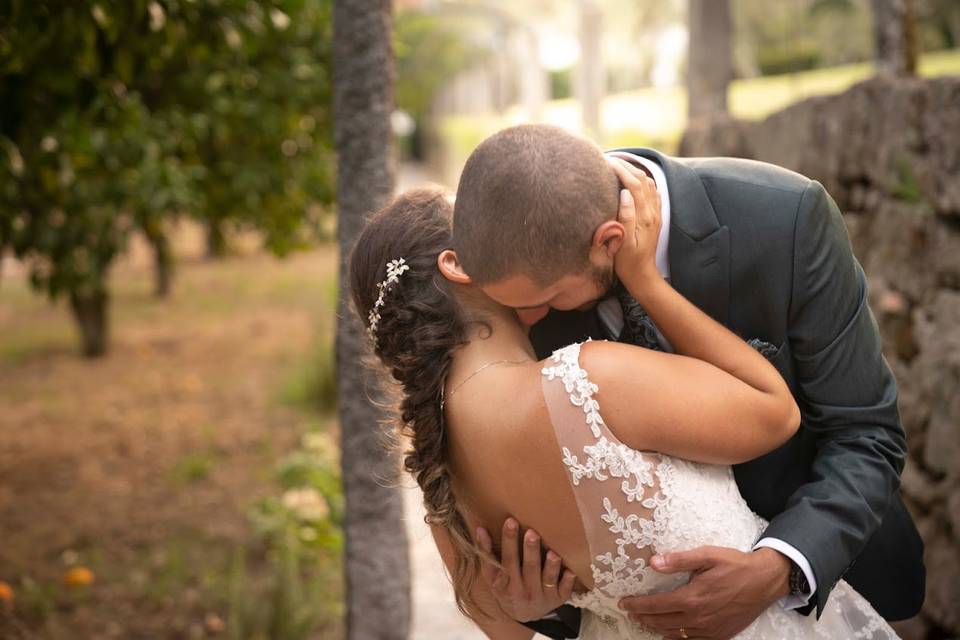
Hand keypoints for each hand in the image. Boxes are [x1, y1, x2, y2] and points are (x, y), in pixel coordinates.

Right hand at [477, 519, 576, 622]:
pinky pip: (565, 591)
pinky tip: (570, 572)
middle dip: (530, 551)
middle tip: (532, 533)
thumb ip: (486, 553)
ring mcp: (543, 597)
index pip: (507, 560)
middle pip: (529, 569)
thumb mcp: (492, 576)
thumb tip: (479, 529)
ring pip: (547, 580)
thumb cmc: (506, 588)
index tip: (510, 521)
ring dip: (551, 567)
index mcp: (507, 585)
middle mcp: (525, 592)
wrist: (523, 615)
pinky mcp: (558, 599)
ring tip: (553, 553)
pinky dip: (567, 581)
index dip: (509, 542)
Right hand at [606, 156, 661, 288]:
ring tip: (618, 165)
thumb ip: (626, 216)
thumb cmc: (628, 262)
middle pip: (642, 179)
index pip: (633, 184)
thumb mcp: (623, 242)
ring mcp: (655, 214)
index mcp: (644, 216)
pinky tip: (634, 179)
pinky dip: (643, 180)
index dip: (620, 169)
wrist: (642, 275)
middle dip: (626, 165)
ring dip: (634, 170)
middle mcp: (652, 212)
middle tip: (609, 159)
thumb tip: (624, 193)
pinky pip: (652, 192)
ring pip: (648, 183)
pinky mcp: (654, 217)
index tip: (605, 162)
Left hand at [619, 546, 790, 638]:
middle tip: (630, 612)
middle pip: (661, 623)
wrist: (765, 581)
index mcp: (692, 598)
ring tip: (644, 621)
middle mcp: (699, 618)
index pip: (656, 605)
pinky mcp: (720, 635)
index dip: (637, 605)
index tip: (623, 603)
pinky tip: (670, 633)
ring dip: (656, 628)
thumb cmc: (735, 565)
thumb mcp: (707, 555)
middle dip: (642, 618)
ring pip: (675, 634)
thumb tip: (653, 562)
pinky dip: (676, 638)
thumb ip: (679, 560)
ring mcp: (710, 630)